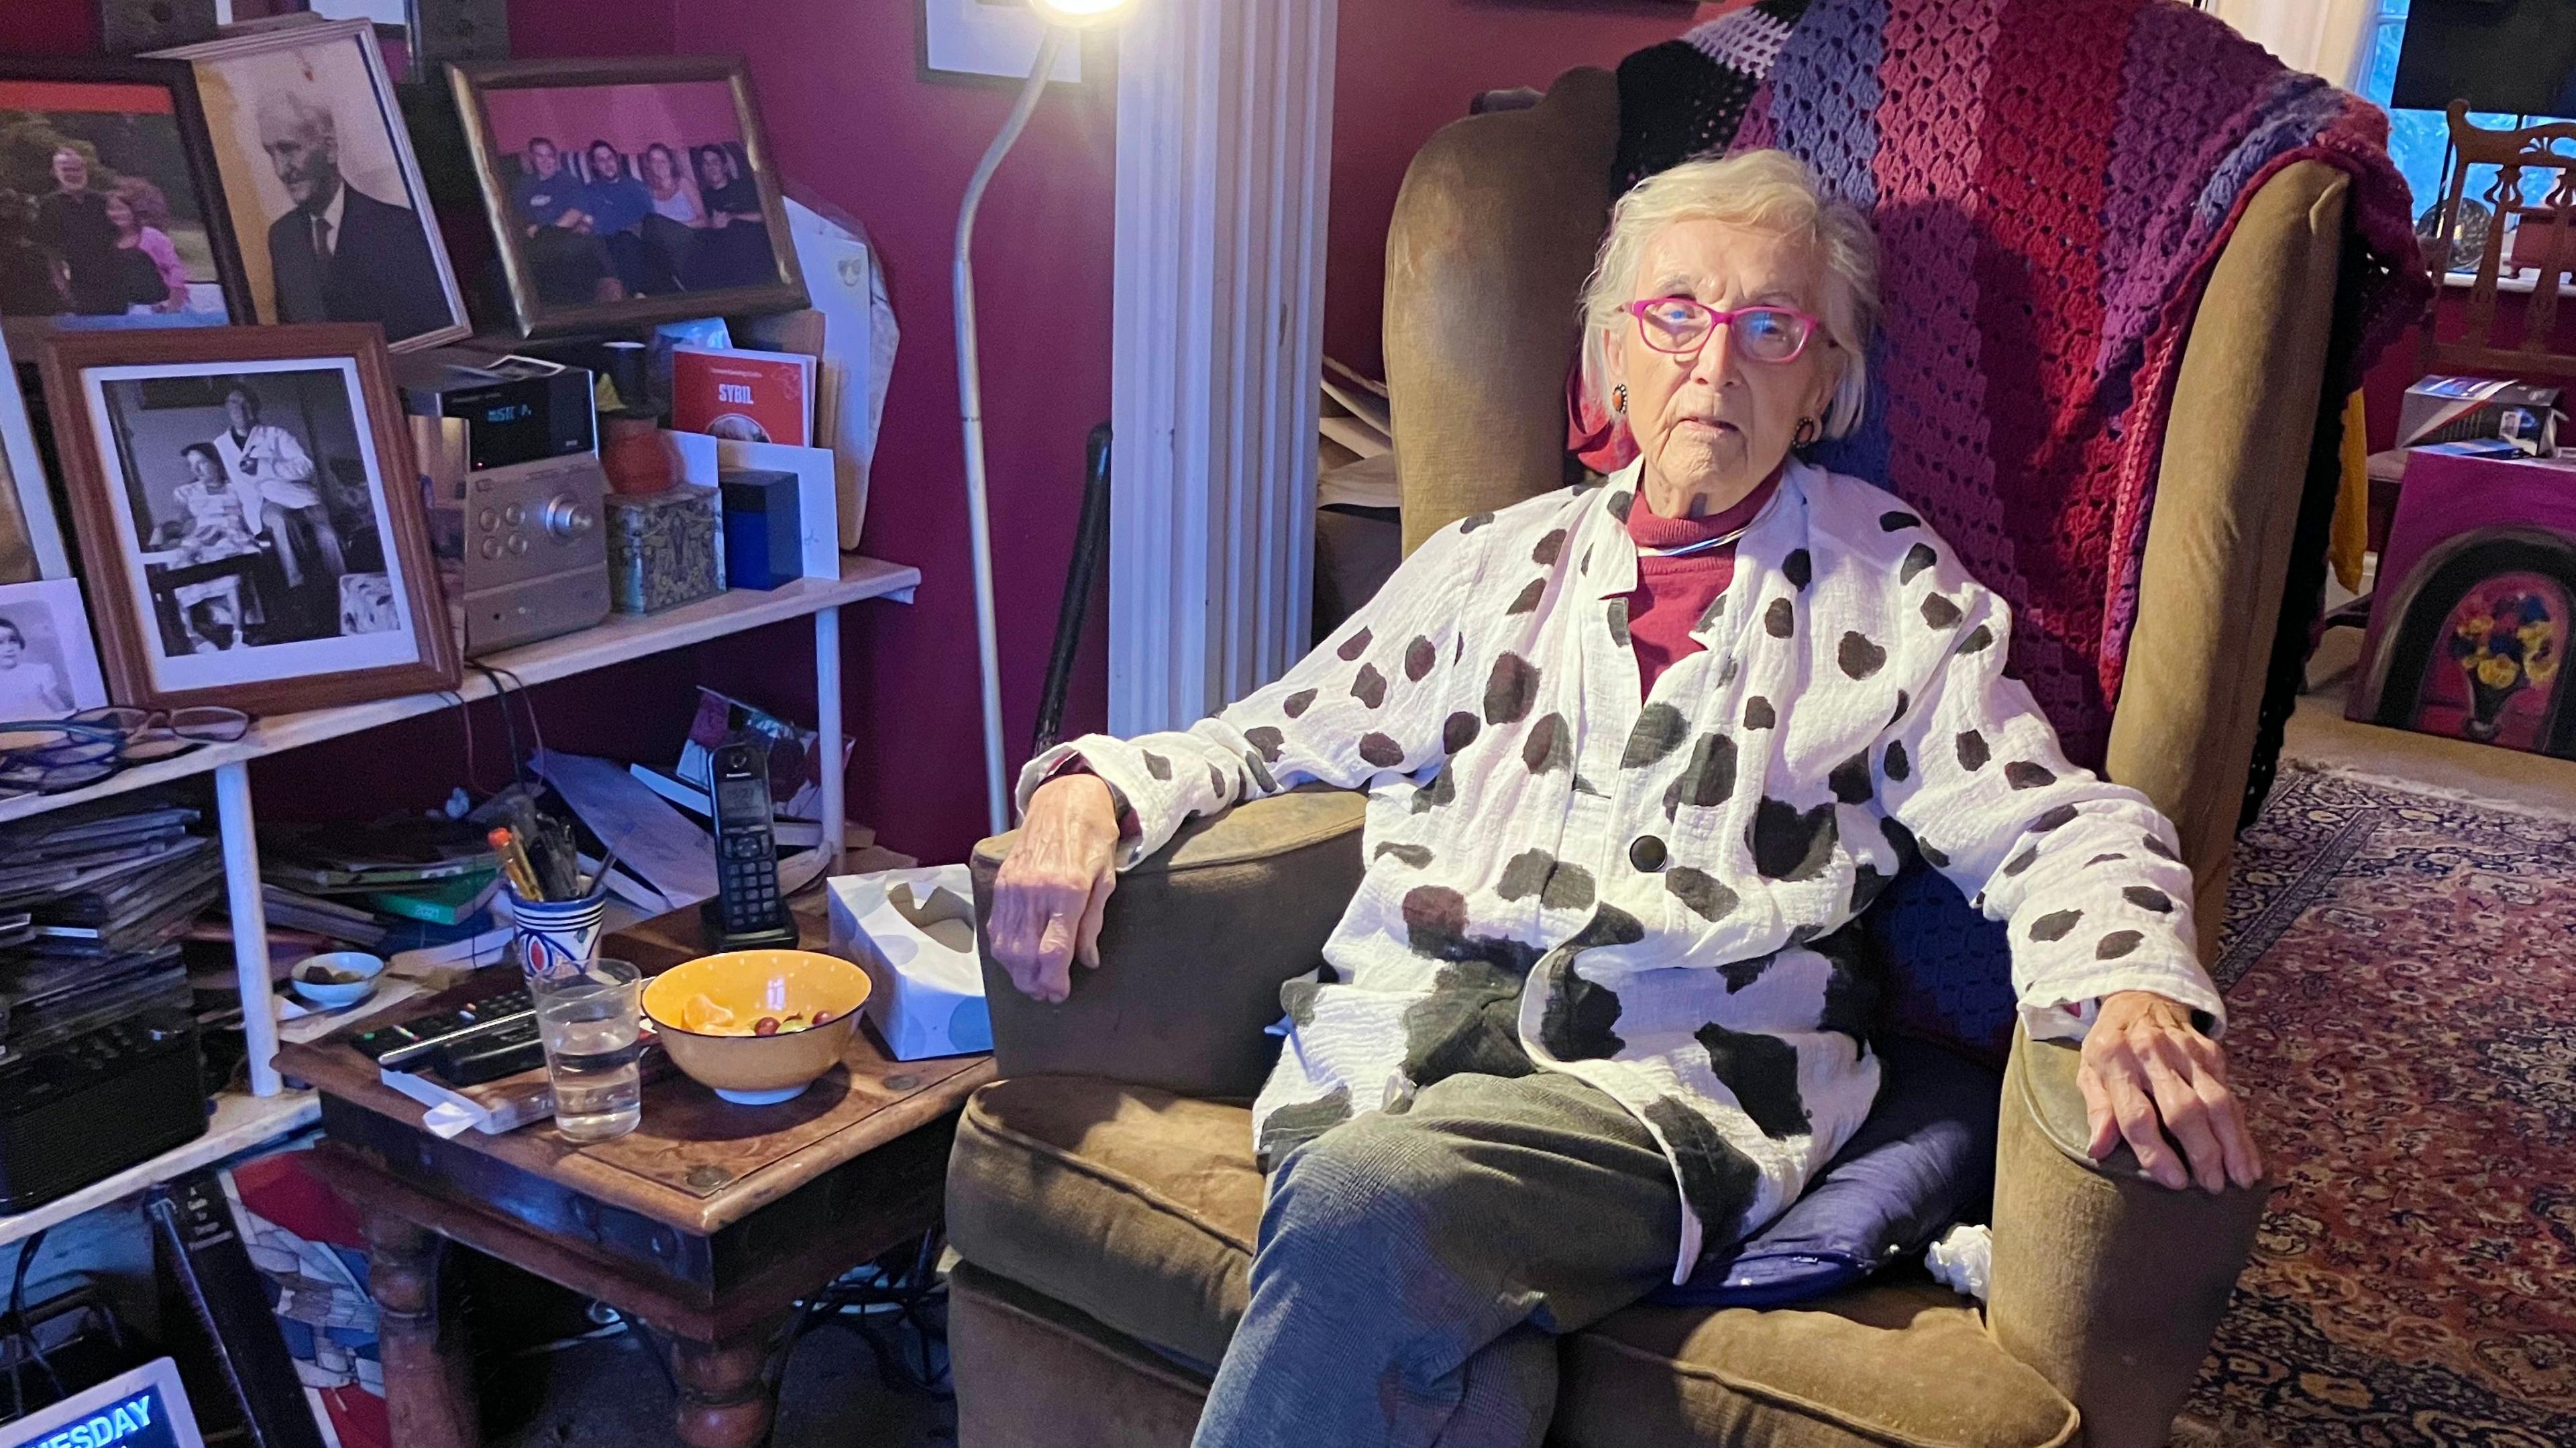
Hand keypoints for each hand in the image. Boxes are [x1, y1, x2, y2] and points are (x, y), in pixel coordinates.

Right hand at [986, 772, 1118, 1003]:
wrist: (1064, 800)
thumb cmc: (1092, 837)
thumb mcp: (1106, 879)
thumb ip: (1093, 923)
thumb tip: (1087, 961)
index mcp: (1068, 890)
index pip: (1054, 951)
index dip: (1055, 980)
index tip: (1060, 994)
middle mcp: (1035, 891)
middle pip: (1025, 955)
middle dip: (1035, 983)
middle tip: (1048, 994)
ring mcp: (1014, 888)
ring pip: (1006, 946)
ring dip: (1018, 972)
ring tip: (1033, 983)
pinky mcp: (1002, 884)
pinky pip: (996, 928)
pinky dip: (1004, 951)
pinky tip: (1017, 960)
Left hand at [2078, 990, 2261, 1192]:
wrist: (2142, 997)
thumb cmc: (2111, 1046)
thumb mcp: (2089, 1070)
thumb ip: (2097, 1110)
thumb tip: (2099, 1150)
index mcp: (2114, 1061)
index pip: (2136, 1114)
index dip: (2156, 1151)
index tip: (2176, 1182)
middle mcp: (2152, 1055)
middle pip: (2183, 1109)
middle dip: (2202, 1152)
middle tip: (2212, 1186)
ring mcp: (2186, 1052)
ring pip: (2216, 1102)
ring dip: (2231, 1143)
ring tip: (2240, 1178)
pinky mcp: (2212, 1053)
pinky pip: (2230, 1096)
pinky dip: (2241, 1130)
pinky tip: (2248, 1158)